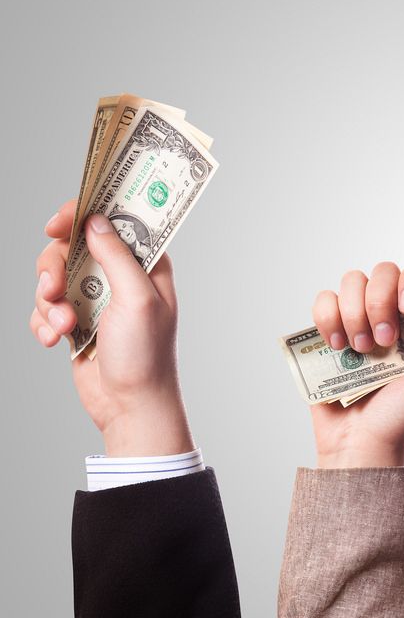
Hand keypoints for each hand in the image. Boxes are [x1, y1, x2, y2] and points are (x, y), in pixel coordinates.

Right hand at [30, 200, 192, 456]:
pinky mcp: (76, 319)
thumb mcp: (137, 299)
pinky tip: (54, 339)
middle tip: (52, 289)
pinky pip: (45, 306)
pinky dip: (43, 321)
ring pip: (53, 275)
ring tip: (62, 325)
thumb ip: (116, 256)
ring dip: (48, 300)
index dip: (84, 212)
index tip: (58, 223)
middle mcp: (120, 275)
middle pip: (72, 245)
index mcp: (146, 264)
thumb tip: (96, 220)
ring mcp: (97, 297)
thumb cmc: (145, 354)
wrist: (129, 405)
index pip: (115, 220)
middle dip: (54, 266)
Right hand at [309, 259, 403, 467]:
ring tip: (361, 350)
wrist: (362, 440)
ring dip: (354, 313)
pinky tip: (337, 348)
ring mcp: (359, 317)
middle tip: (383, 341)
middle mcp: (391, 311)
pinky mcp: (330, 328)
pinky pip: (323, 300)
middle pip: (385, 270)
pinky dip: (327, 318)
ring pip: (352, 280)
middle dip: (381, 302)